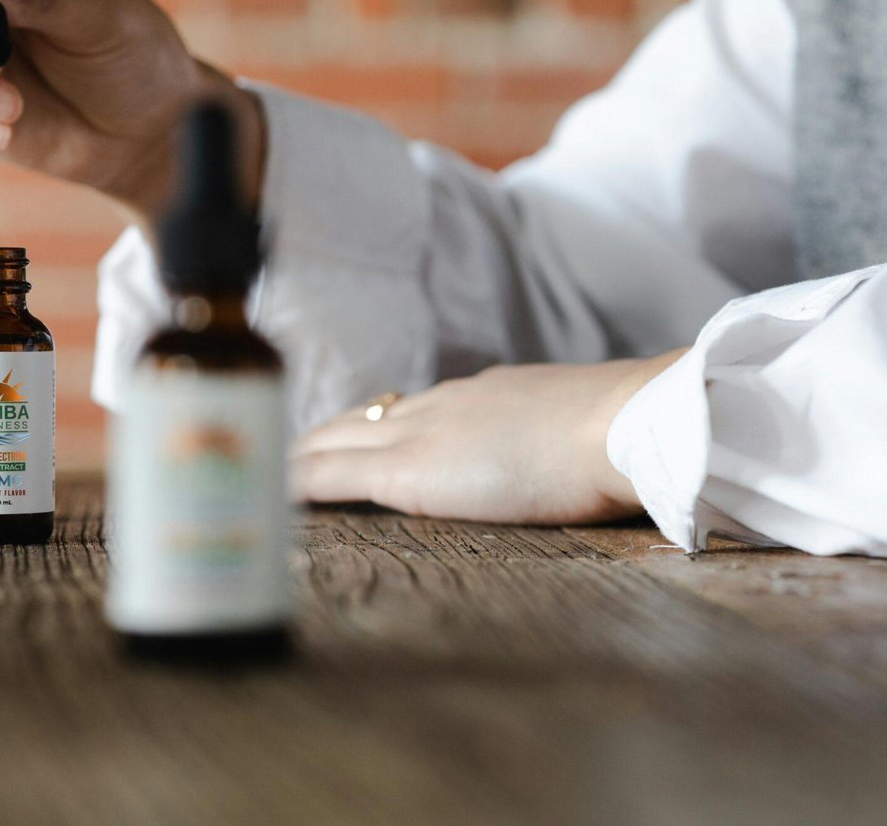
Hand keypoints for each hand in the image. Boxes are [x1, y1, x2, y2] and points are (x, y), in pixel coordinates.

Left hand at [293, 351, 685, 524]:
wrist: (624, 423)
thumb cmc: (625, 433)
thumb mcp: (584, 429)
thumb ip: (562, 438)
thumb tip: (578, 454)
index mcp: (484, 395)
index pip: (410, 409)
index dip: (373, 426)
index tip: (349, 439)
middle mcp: (440, 405)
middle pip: (360, 417)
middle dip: (322, 437)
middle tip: (284, 455)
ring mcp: (419, 433)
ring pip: (335, 440)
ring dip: (299, 457)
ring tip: (262, 474)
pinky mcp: (406, 471)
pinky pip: (330, 475)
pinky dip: (296, 483)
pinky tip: (270, 491)